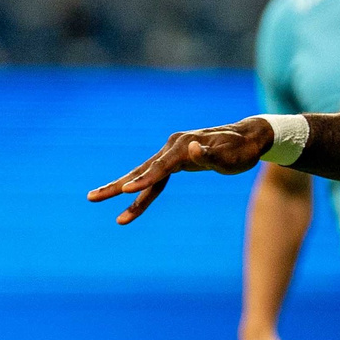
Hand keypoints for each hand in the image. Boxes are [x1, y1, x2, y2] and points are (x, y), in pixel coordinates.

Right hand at [86, 118, 274, 224]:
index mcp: (183, 145)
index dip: (143, 180)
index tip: (126, 190)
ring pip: (143, 174)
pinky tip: (129, 202)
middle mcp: (173, 147)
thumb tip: (191, 149)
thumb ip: (209, 155)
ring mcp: (172, 154)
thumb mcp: (231, 156)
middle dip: (117, 185)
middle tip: (92, 197)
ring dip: (121, 188)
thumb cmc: (241, 150)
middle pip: (142, 170)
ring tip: (95, 198)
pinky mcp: (175, 162)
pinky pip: (154, 179)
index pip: (160, 167)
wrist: (248, 137)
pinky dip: (142, 191)